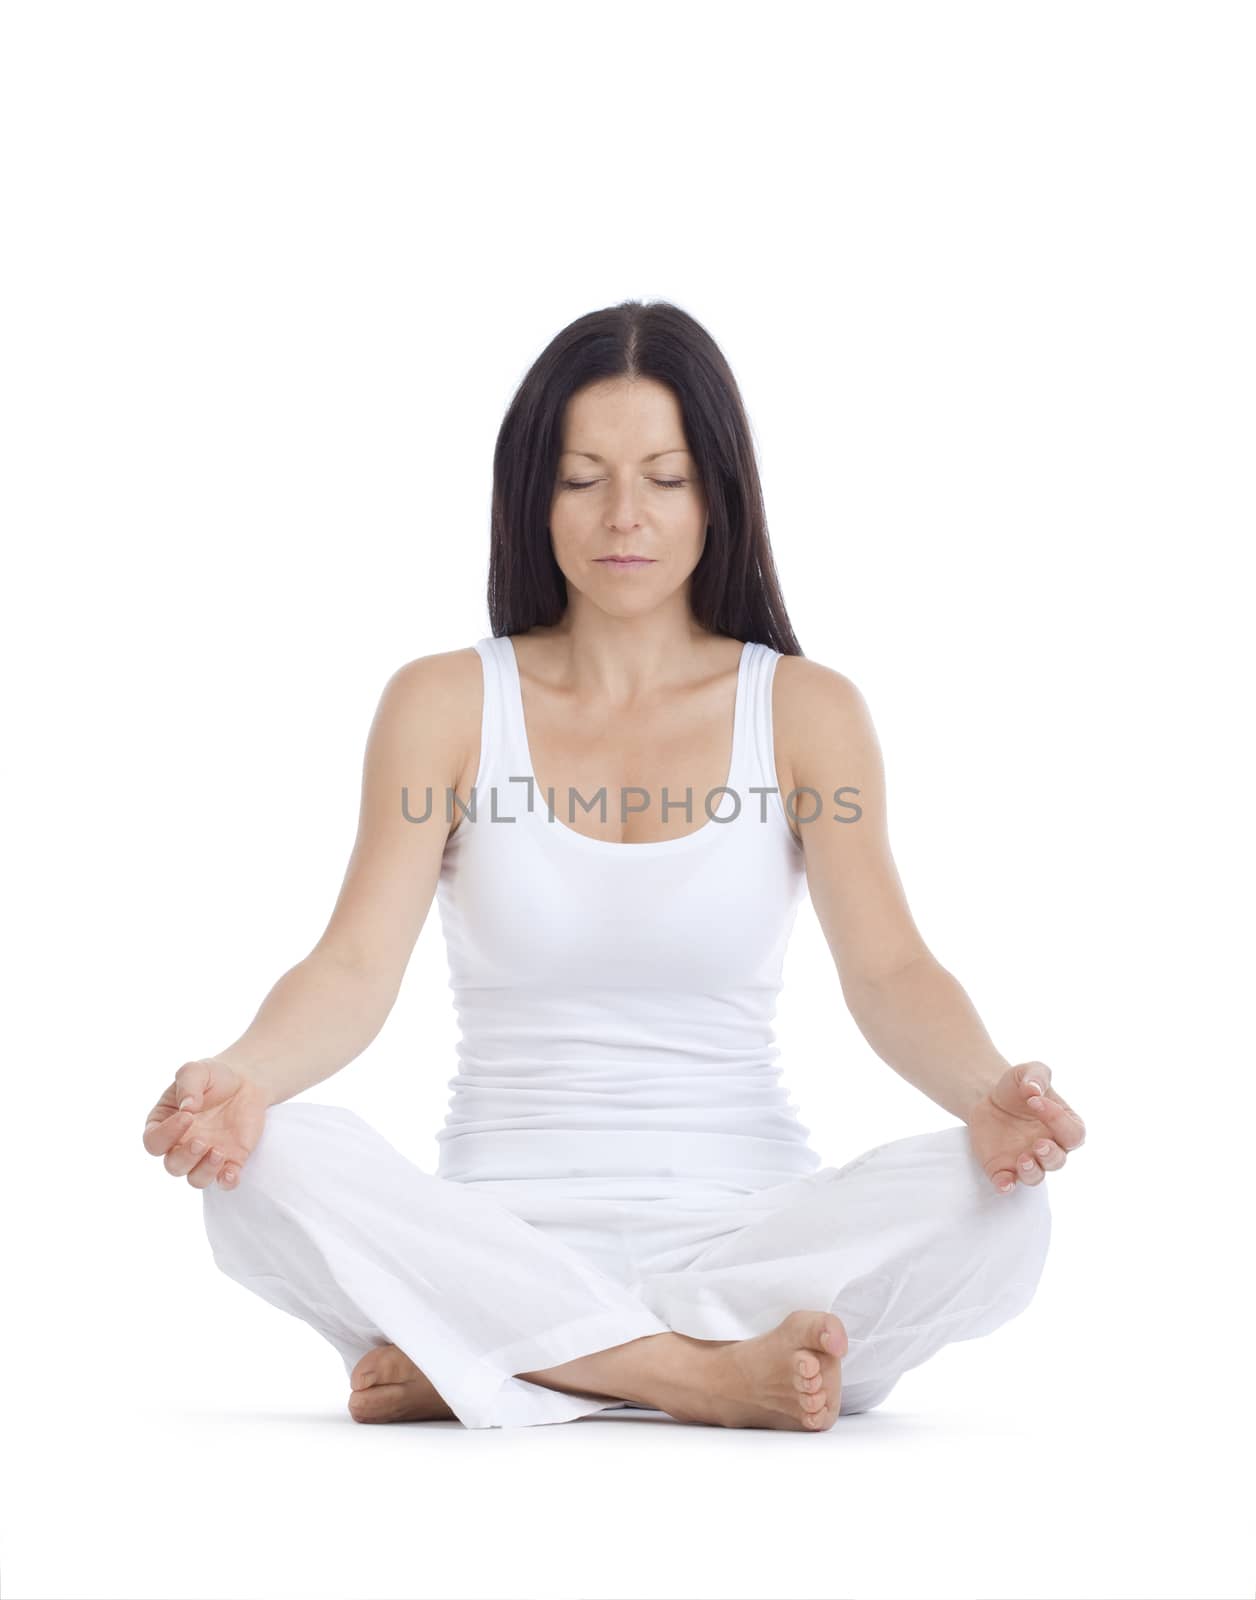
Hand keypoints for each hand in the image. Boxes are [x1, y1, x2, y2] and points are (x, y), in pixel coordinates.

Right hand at [142, 1058, 269, 1189]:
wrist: (245, 1081)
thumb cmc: (212, 1076)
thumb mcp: (196, 1071)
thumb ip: (188, 1085)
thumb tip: (187, 1108)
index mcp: (164, 1124)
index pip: (153, 1141)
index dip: (166, 1135)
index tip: (187, 1116)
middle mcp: (181, 1145)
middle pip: (172, 1166)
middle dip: (185, 1158)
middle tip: (201, 1141)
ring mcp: (205, 1155)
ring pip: (195, 1179)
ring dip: (205, 1171)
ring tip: (218, 1152)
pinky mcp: (230, 1160)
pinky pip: (224, 1181)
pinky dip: (227, 1182)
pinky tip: (231, 1174)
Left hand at [965, 1060, 1085, 1193]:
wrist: (987, 1097)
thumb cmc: (1017, 1087)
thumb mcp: (1028, 1072)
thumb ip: (1036, 1076)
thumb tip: (1034, 1090)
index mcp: (1064, 1126)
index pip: (1073, 1132)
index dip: (1058, 1120)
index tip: (1034, 1100)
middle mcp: (1050, 1148)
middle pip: (1059, 1160)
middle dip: (1050, 1155)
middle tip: (1038, 1144)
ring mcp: (1027, 1160)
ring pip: (1036, 1176)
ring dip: (1032, 1172)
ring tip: (1023, 1160)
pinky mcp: (1003, 1168)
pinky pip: (1007, 1183)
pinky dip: (1006, 1185)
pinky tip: (1003, 1183)